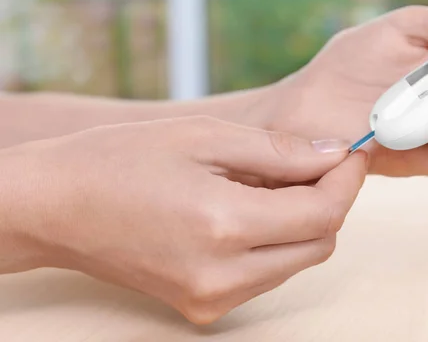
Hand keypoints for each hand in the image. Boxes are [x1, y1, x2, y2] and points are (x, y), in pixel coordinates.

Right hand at [0, 117, 366, 323]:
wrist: (58, 207)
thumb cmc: (121, 160)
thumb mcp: (202, 136)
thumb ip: (278, 151)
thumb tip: (333, 155)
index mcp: (222, 226)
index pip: (321, 213)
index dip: (347, 180)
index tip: (352, 152)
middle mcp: (223, 276)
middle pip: (319, 244)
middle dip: (331, 201)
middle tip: (318, 163)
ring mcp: (212, 300)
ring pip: (297, 262)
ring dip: (304, 222)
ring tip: (276, 182)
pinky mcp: (202, 308)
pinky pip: (266, 275)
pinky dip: (276, 242)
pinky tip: (253, 210)